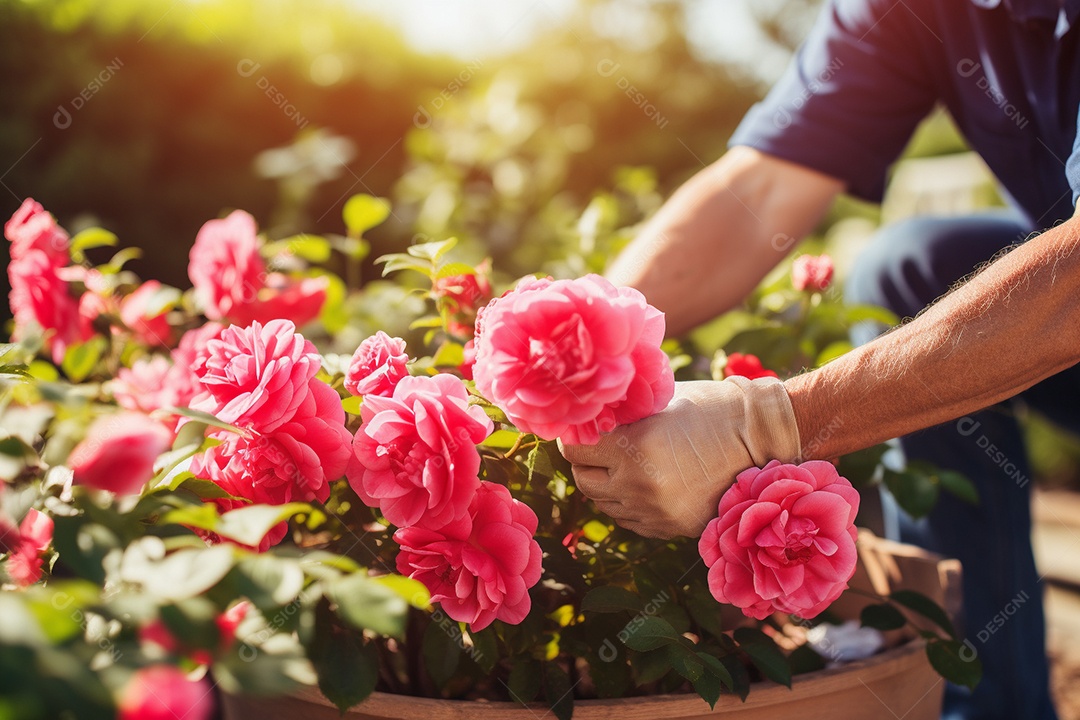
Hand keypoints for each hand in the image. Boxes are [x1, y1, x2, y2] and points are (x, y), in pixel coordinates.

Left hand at [558, 377, 800, 538]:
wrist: (761, 439)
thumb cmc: (710, 408)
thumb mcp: (660, 402)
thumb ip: (621, 416)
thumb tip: (585, 418)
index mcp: (633, 447)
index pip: (575, 450)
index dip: (574, 437)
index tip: (581, 429)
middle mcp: (639, 485)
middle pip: (584, 480)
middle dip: (586, 462)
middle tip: (597, 446)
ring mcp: (655, 511)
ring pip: (605, 504)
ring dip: (606, 484)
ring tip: (622, 464)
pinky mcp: (670, 527)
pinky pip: (630, 520)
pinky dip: (628, 503)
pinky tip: (642, 483)